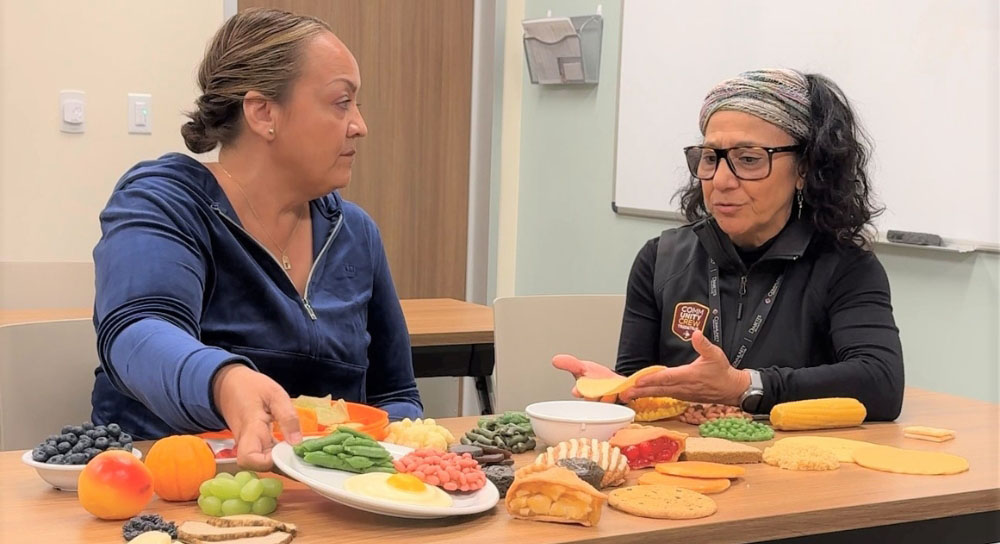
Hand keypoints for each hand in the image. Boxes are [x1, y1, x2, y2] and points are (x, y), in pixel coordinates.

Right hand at [212, 364, 301, 470]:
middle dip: (282, 466)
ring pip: (264, 463)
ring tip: (304, 456)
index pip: (249, 458)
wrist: (229, 386)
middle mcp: (247, 443)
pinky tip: (295, 451)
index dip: (268, 462)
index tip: (287, 452)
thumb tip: (297, 443)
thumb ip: (287, 416)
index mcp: (250, 429)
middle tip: (303, 457)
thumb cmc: (251, 387)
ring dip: (283, 463)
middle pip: (259, 466)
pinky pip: (266, 456)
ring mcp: (249, 445)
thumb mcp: (274, 394)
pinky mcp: (254, 445)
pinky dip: (281, 456)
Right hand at [551, 354, 621, 402]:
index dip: (579, 390)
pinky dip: (625, 395)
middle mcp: (595, 399)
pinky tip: (624, 392)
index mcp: (584, 391)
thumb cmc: (597, 378)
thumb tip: (555, 359)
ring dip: (609, 396)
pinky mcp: (622, 400)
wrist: (615, 383)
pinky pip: (624, 400)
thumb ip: (570, 364)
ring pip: (608, 401)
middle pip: (593, 398)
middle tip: (598, 388)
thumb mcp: (583, 368)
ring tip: (612, 391)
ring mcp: (609, 401)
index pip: (579, 391)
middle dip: (595, 393)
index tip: (578, 390)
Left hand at [617, 329, 749, 404]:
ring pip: (659, 394)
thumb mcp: (715, 354)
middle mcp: (683, 387)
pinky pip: (664, 396)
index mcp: (689, 376)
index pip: (666, 378)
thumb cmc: (722, 372)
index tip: (638, 381)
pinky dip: (652, 395)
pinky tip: (643, 394)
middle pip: (658, 389)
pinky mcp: (682, 397)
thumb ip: (704, 344)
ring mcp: (682, 394)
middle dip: (640, 391)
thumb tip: (696, 334)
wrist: (731, 389)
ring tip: (628, 395)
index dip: (652, 379)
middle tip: (624, 394)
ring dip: (644, 395)